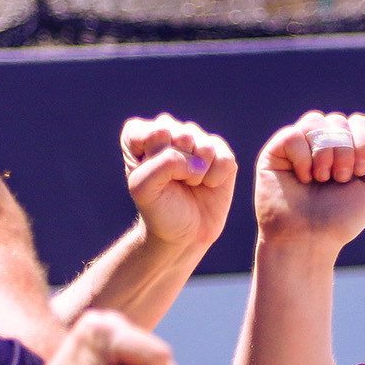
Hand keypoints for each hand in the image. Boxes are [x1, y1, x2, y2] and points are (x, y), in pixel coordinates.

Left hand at [121, 113, 237, 251]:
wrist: (183, 234)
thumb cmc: (158, 209)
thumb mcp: (143, 189)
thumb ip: (162, 163)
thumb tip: (199, 161)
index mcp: (140, 134)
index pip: (154, 133)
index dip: (156, 160)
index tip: (152, 178)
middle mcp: (169, 130)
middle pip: (182, 136)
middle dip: (179, 168)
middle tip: (173, 183)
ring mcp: (197, 139)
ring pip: (205, 147)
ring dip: (197, 175)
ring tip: (189, 184)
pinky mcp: (222, 153)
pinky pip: (225, 159)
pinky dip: (216, 179)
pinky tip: (207, 185)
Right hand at [253, 110, 364, 253]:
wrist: (308, 239)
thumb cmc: (339, 220)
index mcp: (345, 151)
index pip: (358, 122)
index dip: (363, 141)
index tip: (359, 172)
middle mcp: (321, 145)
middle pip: (338, 120)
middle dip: (345, 150)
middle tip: (340, 178)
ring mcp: (298, 147)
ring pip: (315, 121)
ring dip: (325, 152)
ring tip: (322, 178)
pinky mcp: (276, 153)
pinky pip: (292, 134)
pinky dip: (303, 156)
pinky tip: (303, 178)